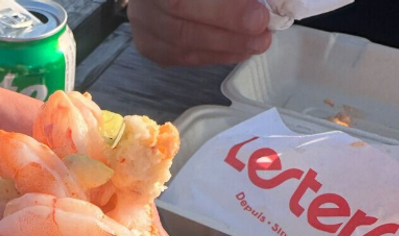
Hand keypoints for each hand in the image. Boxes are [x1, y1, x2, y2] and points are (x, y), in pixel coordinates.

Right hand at [129, 0, 271, 66]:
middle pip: (180, 23)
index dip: (223, 10)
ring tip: (257, 44)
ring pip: (180, 45)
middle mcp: (142, 3)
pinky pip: (180, 57)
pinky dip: (213, 56)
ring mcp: (141, 25)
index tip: (259, 15)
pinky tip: (238, 51)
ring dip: (224, 48)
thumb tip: (268, 5)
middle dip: (227, 31)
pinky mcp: (148, 45)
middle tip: (262, 35)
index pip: (183, 0)